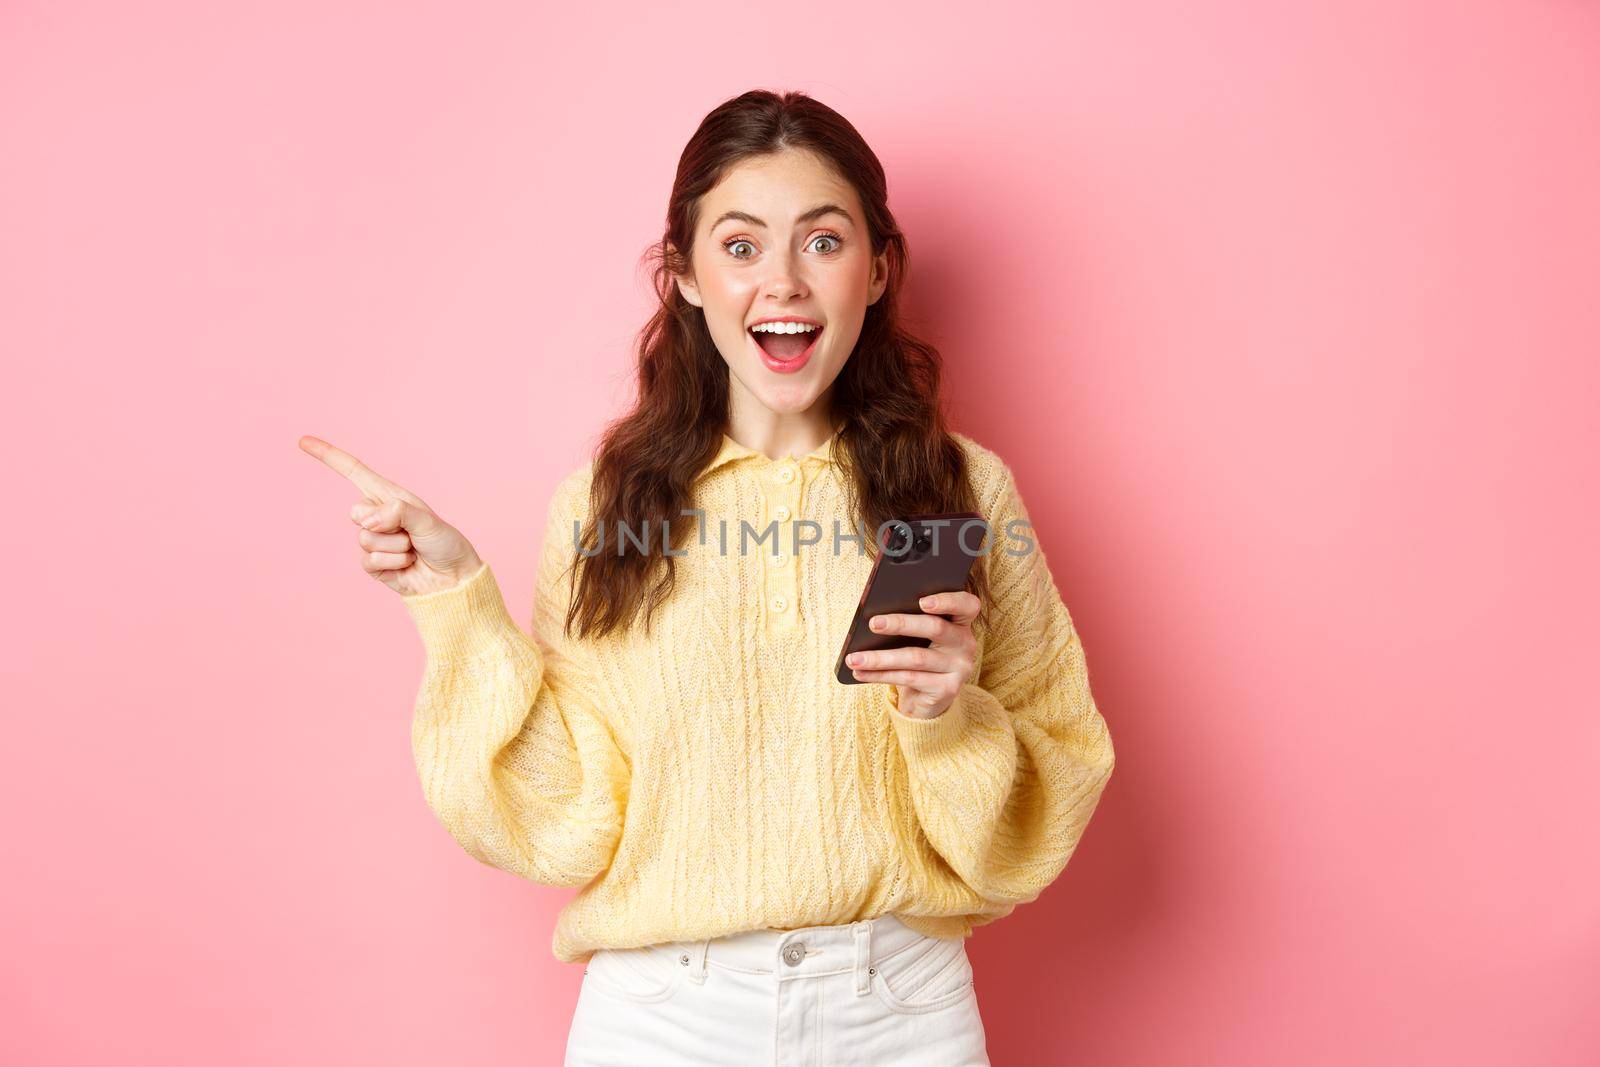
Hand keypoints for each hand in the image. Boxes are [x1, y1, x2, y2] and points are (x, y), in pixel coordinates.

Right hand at [299, 434, 483, 596]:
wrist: (453, 578)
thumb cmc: (444, 543)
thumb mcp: (426, 520)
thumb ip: (396, 512)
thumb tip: (366, 522)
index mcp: (389, 496)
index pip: (353, 472)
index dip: (329, 456)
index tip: (303, 441)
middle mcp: (378, 515)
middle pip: (355, 511)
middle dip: (384, 523)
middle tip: (410, 533)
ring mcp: (373, 540)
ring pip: (365, 539)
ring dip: (396, 546)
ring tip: (413, 549)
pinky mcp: (372, 564)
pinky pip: (370, 560)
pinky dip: (393, 562)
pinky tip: (407, 564)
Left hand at [845, 589, 980, 718]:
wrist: (925, 699)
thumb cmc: (917, 658)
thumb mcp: (917, 638)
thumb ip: (910, 622)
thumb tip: (877, 616)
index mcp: (960, 623)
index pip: (967, 605)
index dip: (948, 600)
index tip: (922, 601)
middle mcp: (965, 644)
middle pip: (936, 628)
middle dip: (901, 623)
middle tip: (873, 623)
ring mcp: (959, 668)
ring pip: (916, 657)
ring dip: (880, 657)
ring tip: (854, 658)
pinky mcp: (948, 689)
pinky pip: (909, 679)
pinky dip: (881, 675)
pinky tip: (861, 672)